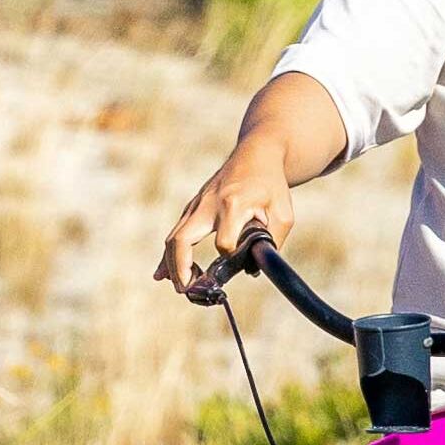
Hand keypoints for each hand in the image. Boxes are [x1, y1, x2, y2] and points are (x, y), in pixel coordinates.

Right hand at [158, 152, 288, 299]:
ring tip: (181, 288)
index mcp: (233, 204)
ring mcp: (196, 205)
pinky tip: (161, 274)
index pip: (224, 242)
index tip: (238, 260)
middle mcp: (208, 204)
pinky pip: (175, 234)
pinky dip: (169, 255)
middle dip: (181, 268)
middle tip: (187, 290)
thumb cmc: (271, 185)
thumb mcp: (283, 213)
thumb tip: (252, 269)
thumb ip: (272, 241)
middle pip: (182, 240)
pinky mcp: (192, 208)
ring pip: (174, 239)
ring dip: (173, 266)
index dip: (229, 256)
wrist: (256, 154)